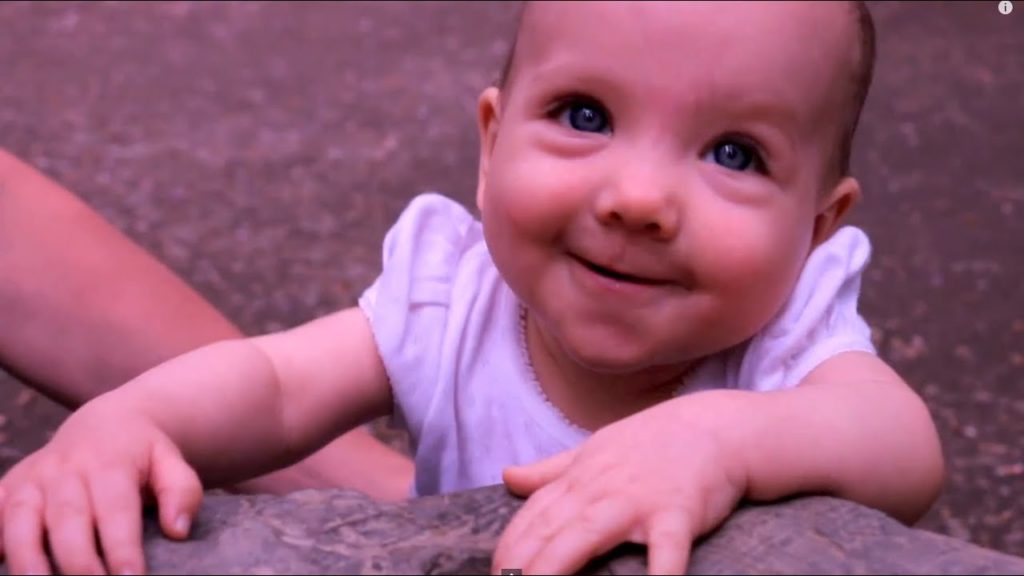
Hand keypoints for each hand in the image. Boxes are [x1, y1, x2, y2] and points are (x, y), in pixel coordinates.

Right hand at [0, 402, 201, 574]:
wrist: (106, 423)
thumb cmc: (142, 454)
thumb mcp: (172, 462)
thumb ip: (182, 491)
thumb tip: (178, 530)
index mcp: (109, 464)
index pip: (115, 511)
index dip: (121, 549)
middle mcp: (65, 469)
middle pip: (67, 520)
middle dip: (77, 562)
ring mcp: (33, 478)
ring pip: (20, 519)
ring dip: (26, 558)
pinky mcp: (10, 486)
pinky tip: (1, 562)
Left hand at [491, 395, 747, 574]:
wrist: (715, 428)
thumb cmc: (653, 443)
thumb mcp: (594, 451)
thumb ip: (550, 470)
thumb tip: (507, 476)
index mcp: (578, 478)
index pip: (531, 516)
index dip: (509, 547)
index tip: (494, 573)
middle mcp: (599, 489)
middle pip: (548, 530)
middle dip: (520, 563)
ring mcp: (636, 501)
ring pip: (585, 536)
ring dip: (555, 566)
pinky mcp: (677, 513)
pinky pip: (664, 548)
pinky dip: (657, 573)